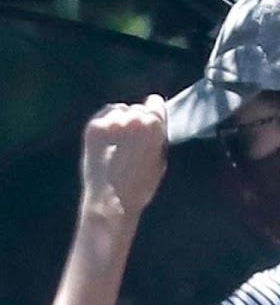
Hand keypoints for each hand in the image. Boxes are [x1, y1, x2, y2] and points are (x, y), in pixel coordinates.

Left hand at [81, 94, 166, 218]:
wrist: (110, 201)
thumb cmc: (139, 187)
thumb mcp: (160, 162)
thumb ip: (158, 139)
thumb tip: (155, 125)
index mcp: (154, 125)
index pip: (155, 102)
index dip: (154, 114)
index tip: (151, 124)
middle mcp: (133, 118)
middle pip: (137, 108)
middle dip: (137, 121)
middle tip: (133, 143)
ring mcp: (111, 121)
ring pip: (119, 111)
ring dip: (120, 122)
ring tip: (119, 145)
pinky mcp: (94, 126)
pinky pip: (104, 117)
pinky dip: (107, 126)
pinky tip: (108, 145)